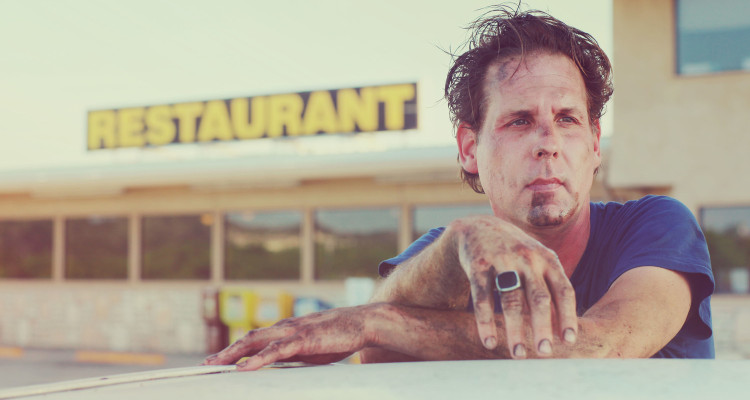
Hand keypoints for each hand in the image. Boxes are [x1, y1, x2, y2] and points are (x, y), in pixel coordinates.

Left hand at [202, 305, 373, 370]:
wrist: (363, 323)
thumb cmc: (340, 337)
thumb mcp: (312, 350)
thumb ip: (294, 355)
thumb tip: (280, 367)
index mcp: (286, 330)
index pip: (254, 340)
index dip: (234, 350)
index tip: (217, 362)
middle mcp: (284, 327)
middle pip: (247, 339)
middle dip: (225, 352)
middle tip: (205, 365)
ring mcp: (292, 331)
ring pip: (255, 341)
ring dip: (232, 354)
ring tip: (215, 365)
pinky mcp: (302, 339)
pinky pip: (275, 350)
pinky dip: (257, 359)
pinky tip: (243, 368)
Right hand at [446, 216, 576, 357]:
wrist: (478, 227)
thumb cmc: (516, 254)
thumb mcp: (538, 262)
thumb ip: (552, 289)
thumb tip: (565, 332)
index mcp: (548, 259)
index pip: (564, 290)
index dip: (567, 316)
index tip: (568, 341)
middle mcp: (527, 258)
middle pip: (538, 297)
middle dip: (542, 326)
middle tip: (544, 353)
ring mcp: (501, 260)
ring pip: (510, 300)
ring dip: (515, 329)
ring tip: (518, 354)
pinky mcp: (477, 265)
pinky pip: (482, 297)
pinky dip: (485, 322)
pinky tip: (490, 342)